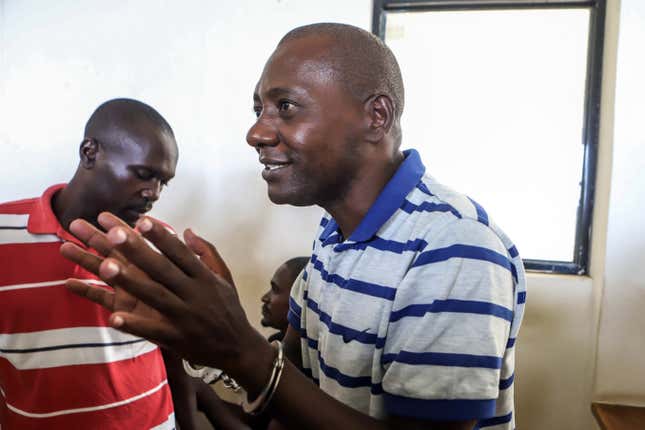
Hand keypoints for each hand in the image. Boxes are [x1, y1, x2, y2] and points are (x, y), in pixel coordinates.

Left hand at [60, 212, 272, 380]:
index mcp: (204, 277)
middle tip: (113, 233)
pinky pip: (153, 330)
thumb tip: (187, 230)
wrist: (239, 348)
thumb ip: (207, 253)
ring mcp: (185, 316)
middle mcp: (194, 293)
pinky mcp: (177, 338)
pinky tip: (113, 317)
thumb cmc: (228, 309)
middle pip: (162, 269)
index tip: (141, 219)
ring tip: (105, 266)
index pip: (180, 253)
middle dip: (138, 250)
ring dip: (130, 281)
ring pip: (154, 296)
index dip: (161, 236)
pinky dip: (134, 324)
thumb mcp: (224, 277)